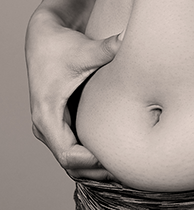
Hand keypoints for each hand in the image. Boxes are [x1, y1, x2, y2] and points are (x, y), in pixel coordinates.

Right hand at [25, 10, 121, 180]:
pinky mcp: (61, 124)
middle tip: (132, 171)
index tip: (119, 162)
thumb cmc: (61, 45)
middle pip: (72, 166)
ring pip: (74, 163)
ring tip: (130, 169)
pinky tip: (121, 157)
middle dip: (100, 172)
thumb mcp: (85, 49)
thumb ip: (108, 48)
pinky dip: (95, 159)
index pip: (67, 155)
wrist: (45, 38)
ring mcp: (53, 127)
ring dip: (98, 170)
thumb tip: (130, 40)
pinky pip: (76, 151)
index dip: (93, 164)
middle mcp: (46, 126)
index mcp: (48, 115)